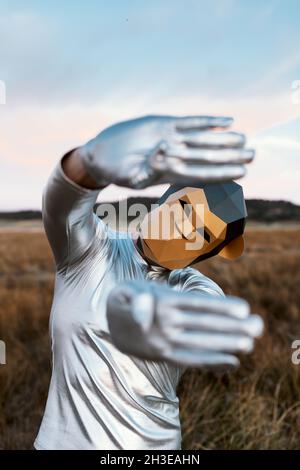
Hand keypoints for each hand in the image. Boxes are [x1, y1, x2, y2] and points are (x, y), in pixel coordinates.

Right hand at [80, 115, 254, 188]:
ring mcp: (171, 137)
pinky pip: (190, 121)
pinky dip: (208, 121)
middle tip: (253, 154)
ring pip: (203, 138)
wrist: (101, 155)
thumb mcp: (129, 175)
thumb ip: (147, 170)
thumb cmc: (114, 171)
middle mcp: (174, 154)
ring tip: (245, 138)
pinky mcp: (164, 123)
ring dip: (225, 138)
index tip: (241, 172)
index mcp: (169, 171)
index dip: (222, 172)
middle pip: (208, 154)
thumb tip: (163, 155)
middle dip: (230, 155)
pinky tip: (227, 120)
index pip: (201, 172)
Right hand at [106, 280, 263, 368]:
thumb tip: (146, 313)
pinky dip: (210, 363)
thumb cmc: (125, 299)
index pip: (195, 305)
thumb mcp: (126, 291)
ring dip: (226, 344)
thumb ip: (137, 299)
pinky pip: (190, 360)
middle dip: (231, 326)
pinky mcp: (165, 356)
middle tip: (258, 326)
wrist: (109, 324)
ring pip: (200, 344)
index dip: (219, 306)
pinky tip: (231, 364)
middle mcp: (165, 326)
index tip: (243, 308)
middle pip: (203, 325)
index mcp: (161, 305)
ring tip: (250, 343)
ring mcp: (166, 344)